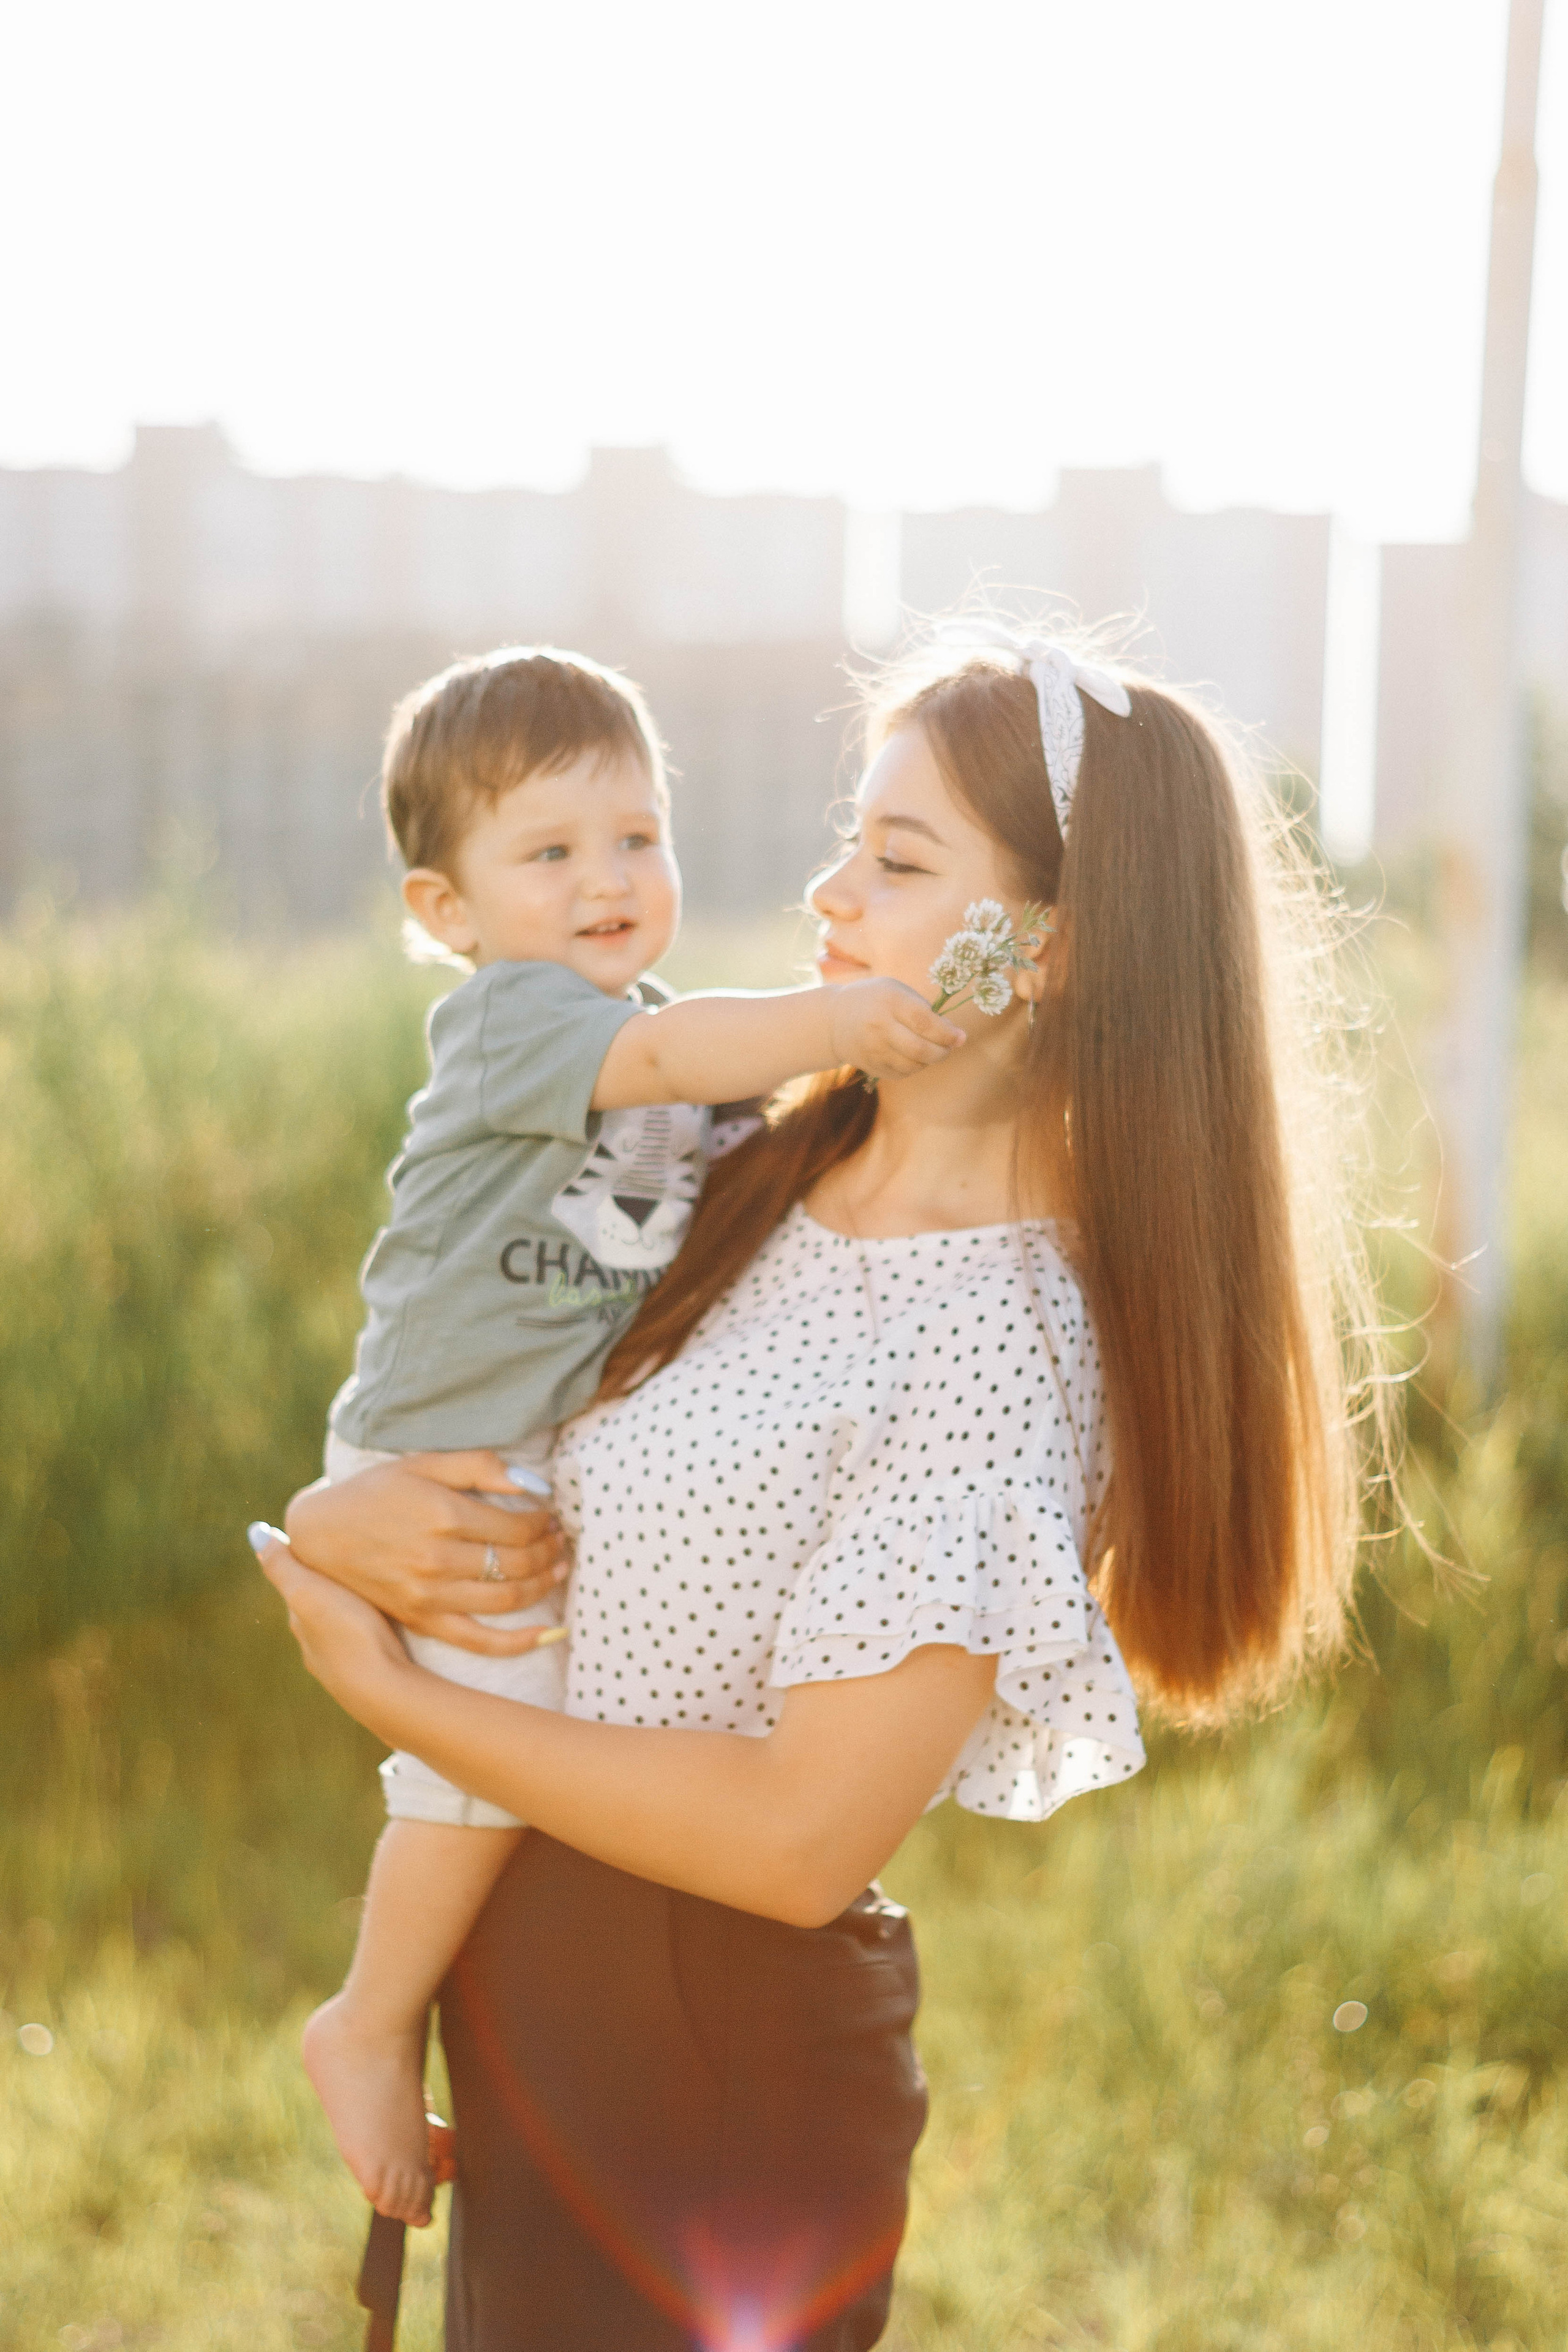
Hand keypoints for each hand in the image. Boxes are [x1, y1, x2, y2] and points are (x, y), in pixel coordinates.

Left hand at [250, 1527, 412, 1727]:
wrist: (384, 1691)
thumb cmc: (348, 1634)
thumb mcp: (308, 1592)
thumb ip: (281, 1565)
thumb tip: (253, 1531)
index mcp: (301, 1622)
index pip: (298, 1584)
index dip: (310, 1561)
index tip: (324, 1537)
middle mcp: (316, 1646)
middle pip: (321, 1608)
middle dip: (332, 1587)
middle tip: (354, 1559)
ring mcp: (343, 1665)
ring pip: (344, 1629)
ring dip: (354, 1611)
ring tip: (377, 1588)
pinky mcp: (374, 1674)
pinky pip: (368, 1645)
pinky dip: (373, 1630)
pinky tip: (390, 1625)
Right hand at [283, 1452, 567, 1654]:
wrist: (321, 1534)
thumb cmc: (375, 1492)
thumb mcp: (423, 1463)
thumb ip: (478, 1467)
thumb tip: (532, 1483)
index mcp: (443, 1514)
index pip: (517, 1526)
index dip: (544, 1523)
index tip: (551, 1517)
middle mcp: (439, 1558)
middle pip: (518, 1562)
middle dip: (550, 1551)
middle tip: (561, 1541)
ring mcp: (430, 1595)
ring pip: (507, 1598)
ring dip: (544, 1584)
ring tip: (558, 1569)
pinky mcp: (422, 1620)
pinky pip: (479, 1640)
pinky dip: (518, 1642)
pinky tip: (548, 1633)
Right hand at [828, 977, 965, 1079]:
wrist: (834, 1019)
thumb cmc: (876, 1000)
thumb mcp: (897, 991)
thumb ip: (924, 1010)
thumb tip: (954, 1034)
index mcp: (890, 1001)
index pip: (924, 1022)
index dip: (947, 1033)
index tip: (960, 1037)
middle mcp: (879, 1026)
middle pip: (920, 1049)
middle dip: (942, 1052)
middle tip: (949, 1047)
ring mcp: (872, 1049)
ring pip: (913, 1066)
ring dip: (929, 1061)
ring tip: (931, 1050)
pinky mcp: (870, 1066)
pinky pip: (901, 1073)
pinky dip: (914, 1067)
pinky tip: (912, 1056)